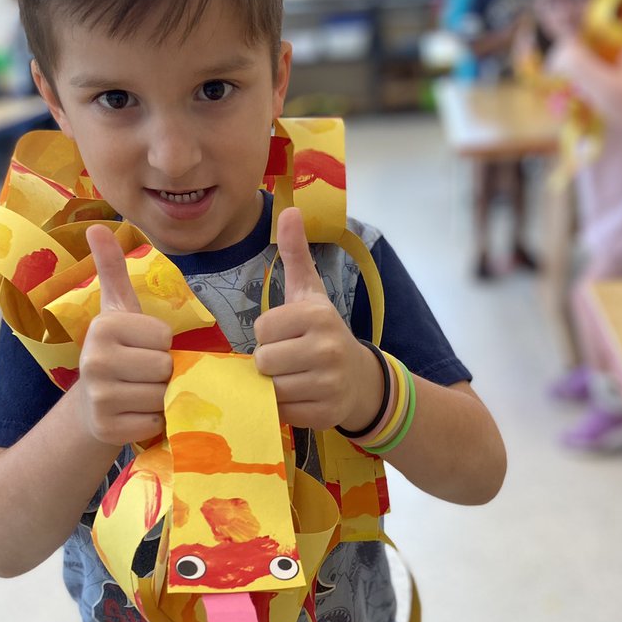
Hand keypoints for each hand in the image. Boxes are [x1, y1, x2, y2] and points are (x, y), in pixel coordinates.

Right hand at [79, 225, 172, 444]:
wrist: (92, 403)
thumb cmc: (117, 350)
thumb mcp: (117, 308)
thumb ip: (113, 269)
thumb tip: (98, 227)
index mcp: (103, 327)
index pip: (164, 337)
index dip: (162, 344)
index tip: (141, 347)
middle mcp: (95, 360)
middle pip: (165, 367)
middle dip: (164, 372)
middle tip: (143, 373)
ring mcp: (100, 397)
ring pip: (162, 395)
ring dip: (161, 398)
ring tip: (140, 392)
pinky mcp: (107, 428)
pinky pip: (155, 423)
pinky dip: (154, 422)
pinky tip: (136, 414)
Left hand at [253, 208, 383, 429]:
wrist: (359, 379)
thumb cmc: (323, 332)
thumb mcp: (310, 292)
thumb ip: (296, 254)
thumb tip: (289, 208)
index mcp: (317, 315)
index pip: (262, 329)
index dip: (268, 335)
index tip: (286, 335)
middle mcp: (326, 348)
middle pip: (263, 360)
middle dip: (270, 362)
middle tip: (288, 359)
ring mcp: (328, 383)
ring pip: (272, 388)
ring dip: (276, 385)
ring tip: (295, 377)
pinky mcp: (326, 413)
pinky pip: (283, 412)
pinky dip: (286, 407)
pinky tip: (302, 396)